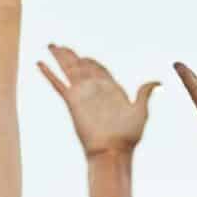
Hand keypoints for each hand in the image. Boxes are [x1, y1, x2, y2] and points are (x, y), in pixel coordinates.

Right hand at [38, 44, 158, 158]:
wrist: (112, 151)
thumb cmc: (128, 136)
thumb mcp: (140, 111)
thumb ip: (144, 93)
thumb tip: (157, 81)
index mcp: (110, 90)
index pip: (99, 70)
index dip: (91, 62)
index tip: (84, 57)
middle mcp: (94, 89)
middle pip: (80, 66)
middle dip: (70, 55)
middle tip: (58, 46)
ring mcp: (82, 94)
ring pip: (68, 69)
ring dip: (59, 57)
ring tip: (51, 45)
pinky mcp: (72, 101)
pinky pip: (58, 83)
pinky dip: (48, 73)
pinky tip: (39, 63)